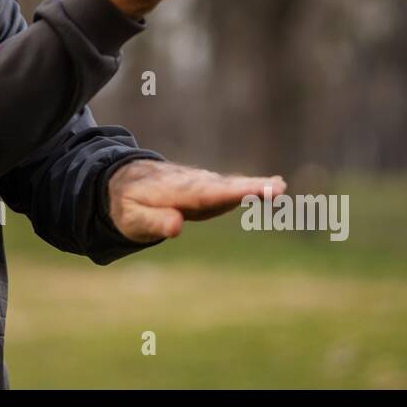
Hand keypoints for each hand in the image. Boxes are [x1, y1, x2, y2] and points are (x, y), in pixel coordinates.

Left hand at [106, 159, 285, 242]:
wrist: (125, 179)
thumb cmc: (128, 203)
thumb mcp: (132, 219)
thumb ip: (154, 222)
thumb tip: (176, 227)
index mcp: (175, 191)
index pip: (206, 193)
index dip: (230, 193)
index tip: (252, 190)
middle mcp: (194, 183)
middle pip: (226, 187)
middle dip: (251, 188)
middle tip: (278, 188)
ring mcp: (203, 183)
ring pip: (232, 185)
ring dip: (257, 186)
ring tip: (280, 187)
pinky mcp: (209, 187)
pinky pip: (232, 187)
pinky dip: (253, 187)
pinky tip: (274, 186)